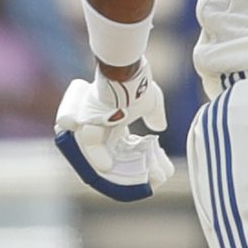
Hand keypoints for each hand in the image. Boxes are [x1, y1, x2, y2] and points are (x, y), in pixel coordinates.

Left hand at [54, 62, 171, 200]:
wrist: (127, 69)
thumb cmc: (137, 84)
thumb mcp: (151, 101)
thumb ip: (154, 115)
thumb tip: (159, 127)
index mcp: (114, 124)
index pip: (123, 149)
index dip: (138, 161)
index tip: (155, 171)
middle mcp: (102, 128)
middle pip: (116, 155)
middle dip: (135, 170)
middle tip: (153, 178)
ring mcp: (94, 125)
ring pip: (105, 152)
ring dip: (119, 167)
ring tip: (137, 178)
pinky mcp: (88, 118)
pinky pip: (90, 141)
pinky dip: (97, 155)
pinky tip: (107, 167)